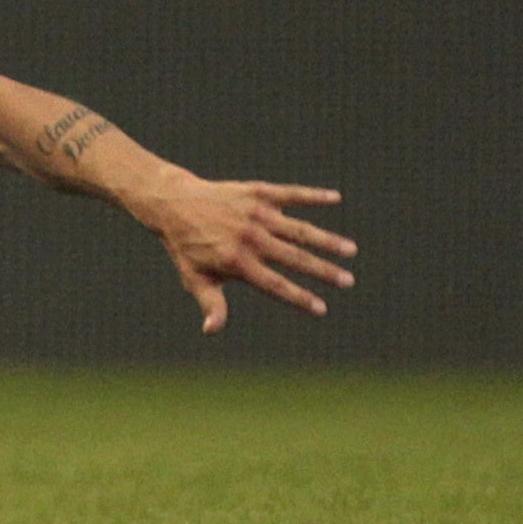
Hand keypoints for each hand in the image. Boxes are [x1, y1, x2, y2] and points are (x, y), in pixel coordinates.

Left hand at [134, 174, 355, 333]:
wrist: (172, 203)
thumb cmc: (186, 246)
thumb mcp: (195, 277)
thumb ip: (211, 304)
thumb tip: (212, 331)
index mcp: (237, 262)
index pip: (275, 285)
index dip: (299, 298)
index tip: (322, 308)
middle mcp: (250, 238)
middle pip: (294, 258)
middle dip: (323, 271)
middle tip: (348, 281)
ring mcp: (255, 214)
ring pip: (298, 229)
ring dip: (326, 239)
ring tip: (350, 249)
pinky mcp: (256, 192)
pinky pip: (289, 194)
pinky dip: (312, 195)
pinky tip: (334, 198)